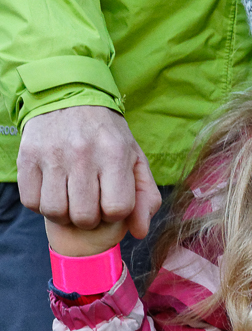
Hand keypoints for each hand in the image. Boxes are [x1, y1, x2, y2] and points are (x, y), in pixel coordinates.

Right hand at [18, 106, 160, 250]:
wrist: (70, 97)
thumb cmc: (107, 135)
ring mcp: (52, 156)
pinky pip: (32, 202)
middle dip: (90, 218)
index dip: (115, 213)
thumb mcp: (134, 158)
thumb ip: (146, 195)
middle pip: (85, 217)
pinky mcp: (27, 158)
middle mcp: (83, 154)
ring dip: (65, 214)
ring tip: (71, 197)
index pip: (117, 209)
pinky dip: (42, 203)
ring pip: (55, 213)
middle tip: (90, 201)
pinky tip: (53, 189)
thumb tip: (139, 232)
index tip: (111, 201)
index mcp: (115, 154)